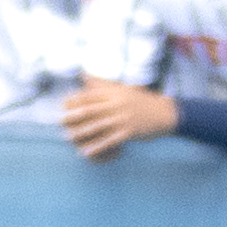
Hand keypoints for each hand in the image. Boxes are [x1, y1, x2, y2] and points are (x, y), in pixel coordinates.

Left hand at [55, 80, 178, 159]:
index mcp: (113, 93)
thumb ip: (103, 84)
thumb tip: (83, 75)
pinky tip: (87, 152)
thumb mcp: (123, 89)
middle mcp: (116, 104)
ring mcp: (123, 118)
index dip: (74, 101)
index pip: (89, 95)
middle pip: (89, 110)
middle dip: (73, 116)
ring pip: (97, 126)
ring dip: (81, 133)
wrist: (165, 113)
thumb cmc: (142, 101)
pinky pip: (110, 140)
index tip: (63, 107)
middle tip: (60, 122)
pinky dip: (97, 146)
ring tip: (69, 137)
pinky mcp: (129, 131)